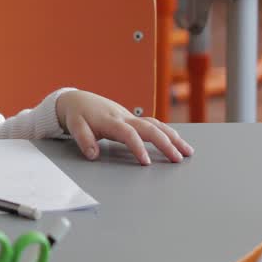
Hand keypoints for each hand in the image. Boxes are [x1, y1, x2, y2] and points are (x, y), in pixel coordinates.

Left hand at [55, 90, 192, 164]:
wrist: (78, 99)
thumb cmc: (77, 114)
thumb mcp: (74, 126)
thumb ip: (83, 139)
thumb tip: (93, 154)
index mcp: (110, 120)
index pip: (128, 134)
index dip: (138, 147)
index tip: (146, 162)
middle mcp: (124, 117)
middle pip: (150, 128)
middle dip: (165, 143)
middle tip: (178, 159)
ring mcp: (131, 117)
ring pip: (157, 124)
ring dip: (173, 137)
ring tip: (187, 152)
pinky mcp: (134, 119)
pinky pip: (155, 125)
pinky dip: (168, 133)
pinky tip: (178, 142)